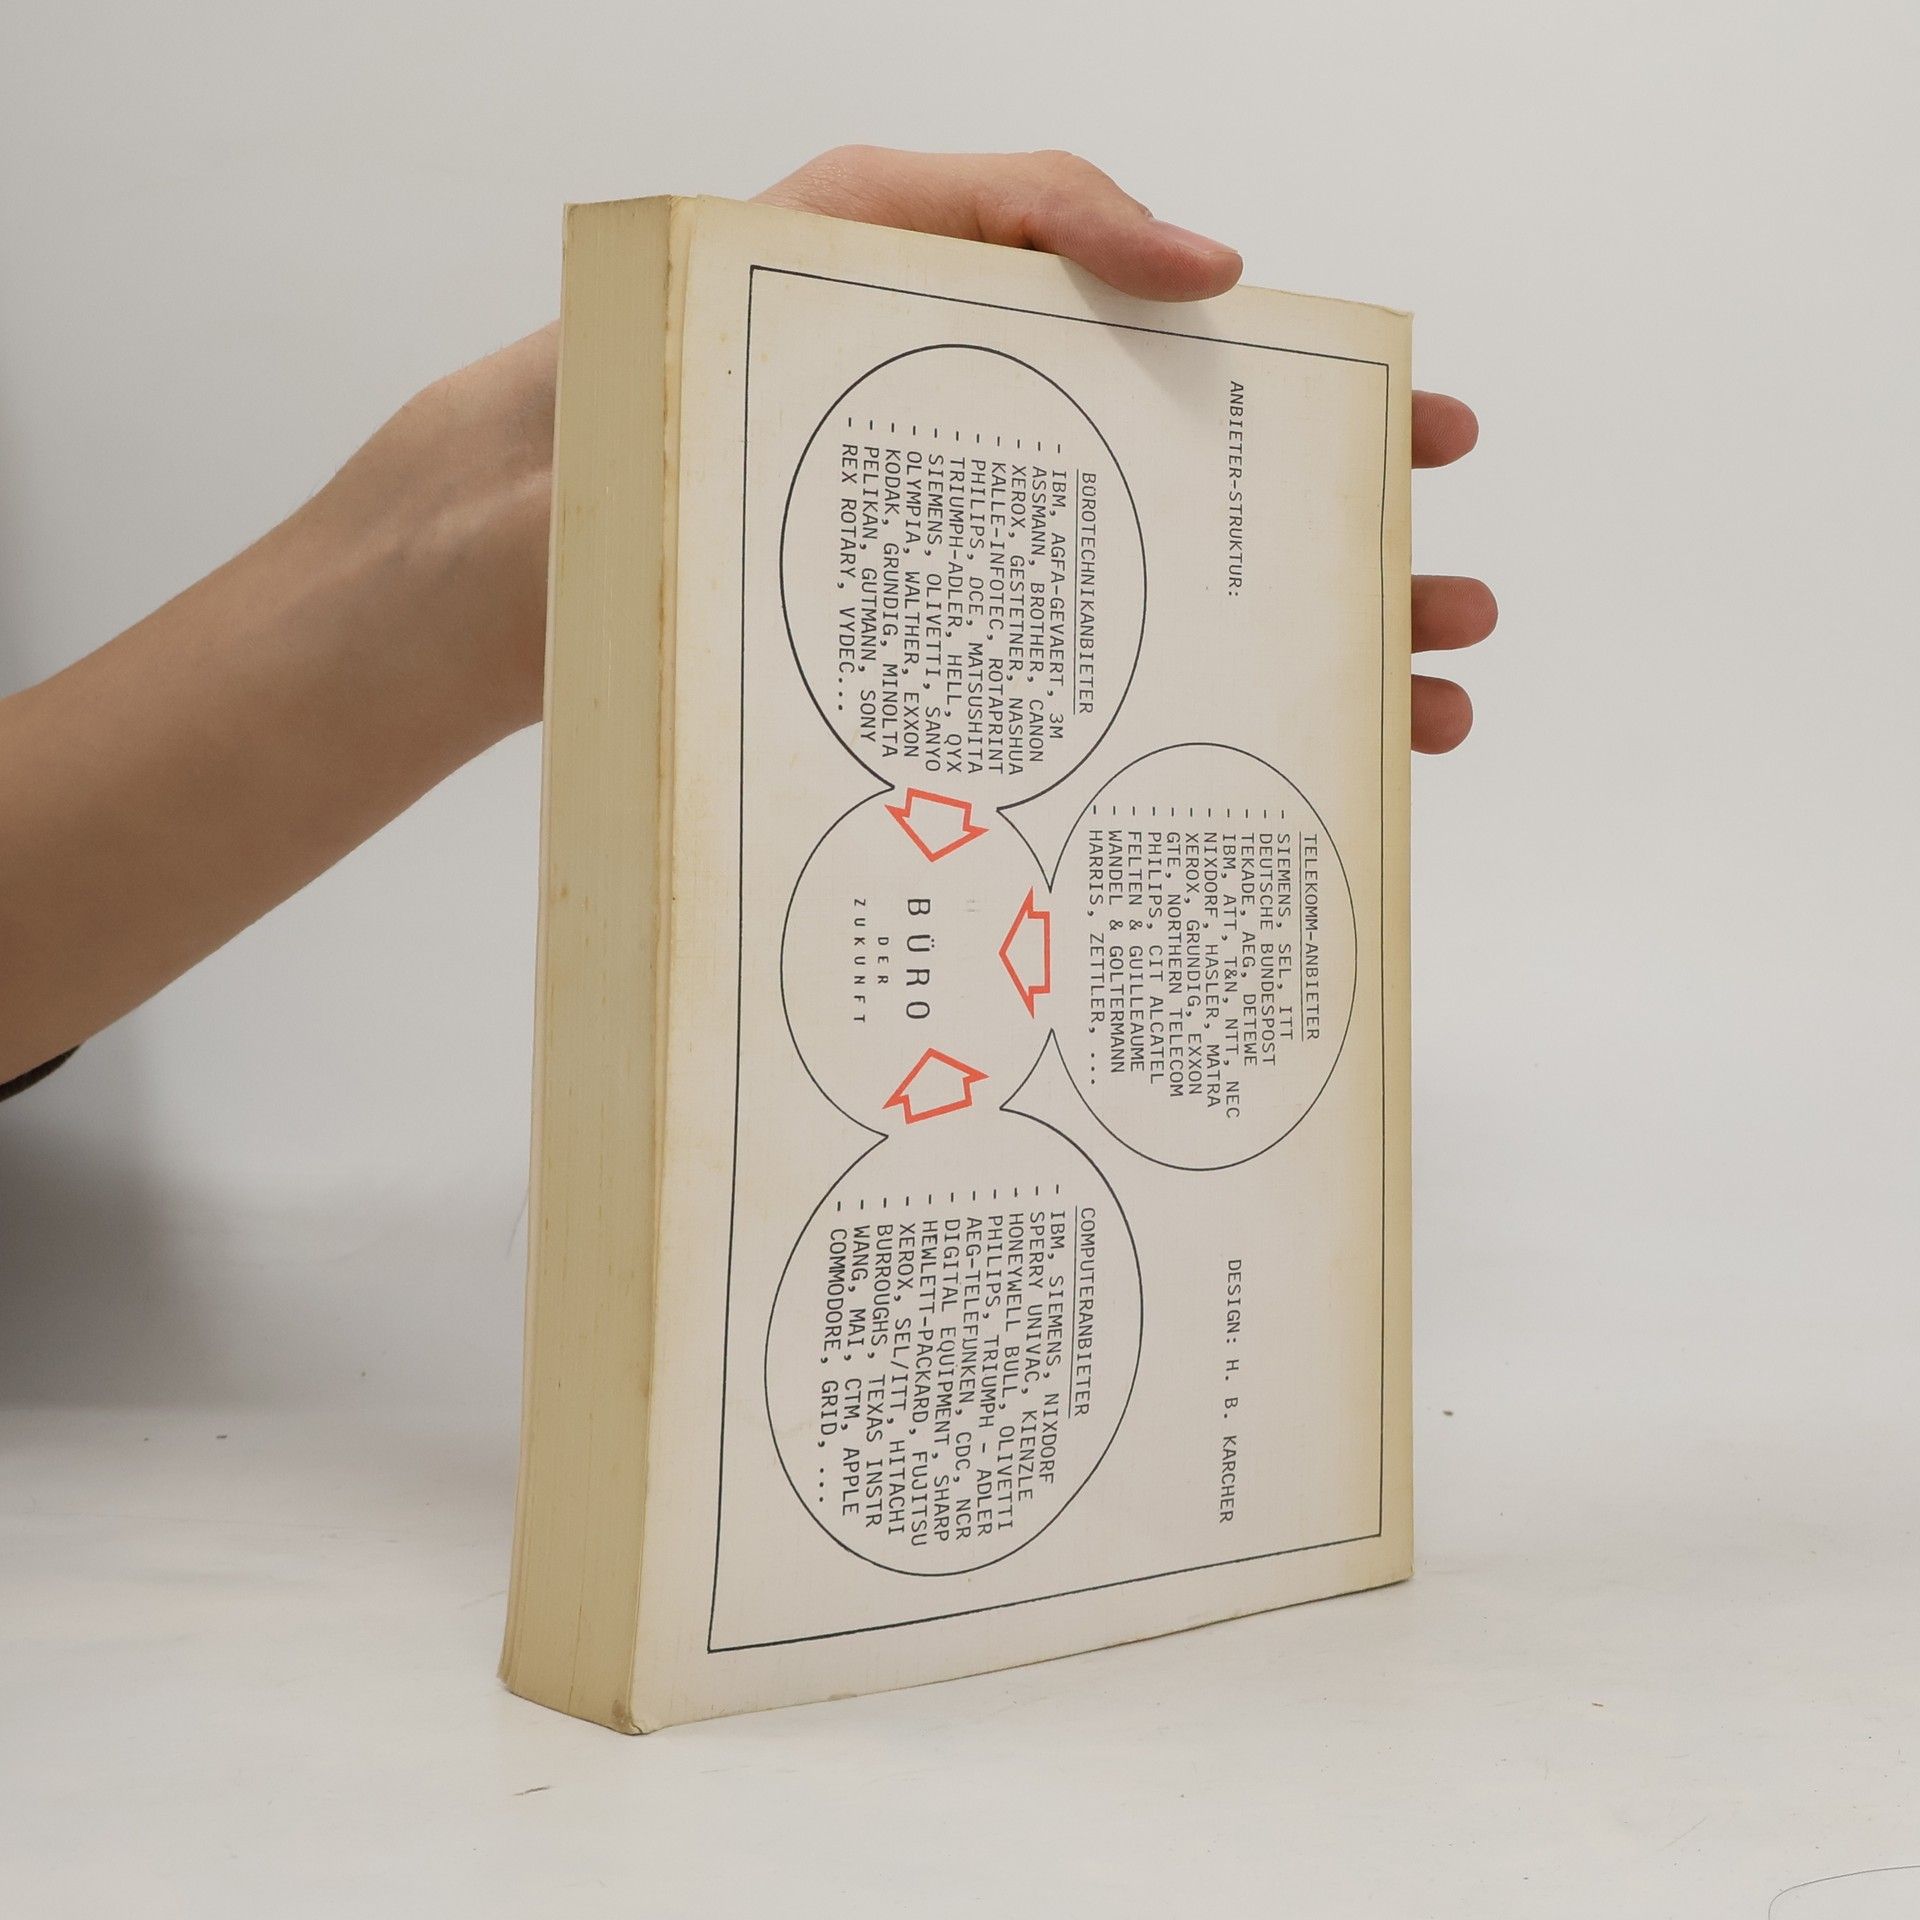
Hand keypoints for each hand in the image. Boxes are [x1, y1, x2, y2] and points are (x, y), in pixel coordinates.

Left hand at [759, 147, 1493, 751]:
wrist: (547, 506)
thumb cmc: (696, 348)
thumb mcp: (868, 215)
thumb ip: (1038, 205)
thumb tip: (1213, 268)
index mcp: (1039, 395)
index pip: (1217, 404)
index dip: (1332, 419)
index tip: (1435, 439)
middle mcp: (1028, 512)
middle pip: (1221, 545)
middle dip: (1356, 578)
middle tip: (1454, 612)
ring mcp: (983, 617)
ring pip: (1171, 658)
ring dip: (1298, 688)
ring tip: (1412, 723)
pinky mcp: (930, 709)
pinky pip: (1073, 745)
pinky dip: (1163, 772)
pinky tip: (1238, 798)